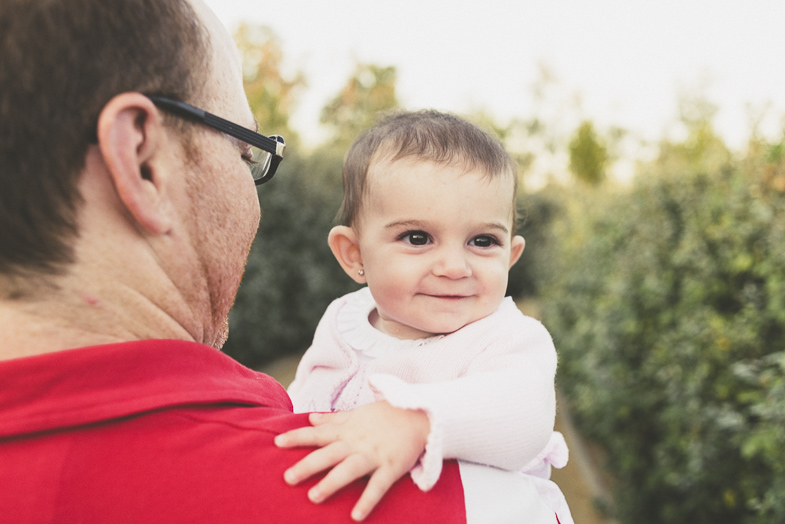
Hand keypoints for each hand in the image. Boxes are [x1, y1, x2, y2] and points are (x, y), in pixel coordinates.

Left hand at [274, 401, 429, 520]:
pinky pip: (378, 485)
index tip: (277, 442)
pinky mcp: (391, 467)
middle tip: (287, 478)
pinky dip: (367, 500)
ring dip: (331, 482)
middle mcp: (358, 442)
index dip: (298, 437)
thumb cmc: (387, 415)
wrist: (420, 415)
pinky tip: (355, 516)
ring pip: (349, 469)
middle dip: (308, 465)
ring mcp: (374, 455)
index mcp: (348, 429)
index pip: (318, 433)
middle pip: (329, 453)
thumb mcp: (358, 413)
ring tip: (313, 497)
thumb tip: (311, 419)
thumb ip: (334, 419)